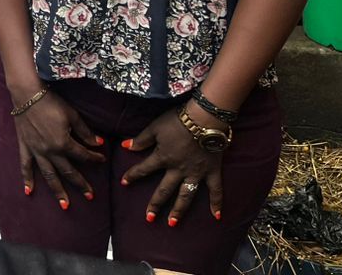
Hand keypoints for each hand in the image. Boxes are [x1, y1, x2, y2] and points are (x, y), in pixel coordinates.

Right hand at [12, 91, 105, 207]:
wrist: (27, 94)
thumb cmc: (51, 102)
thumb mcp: (72, 115)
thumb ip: (85, 131)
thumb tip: (98, 143)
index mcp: (63, 143)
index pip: (83, 155)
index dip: (94, 158)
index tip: (102, 160)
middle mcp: (50, 151)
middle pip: (68, 171)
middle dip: (81, 184)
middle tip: (91, 196)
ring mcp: (37, 151)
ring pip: (49, 175)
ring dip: (58, 191)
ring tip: (65, 205)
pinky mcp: (25, 147)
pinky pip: (26, 166)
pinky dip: (26, 179)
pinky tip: (29, 191)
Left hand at [121, 103, 224, 225]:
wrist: (204, 118)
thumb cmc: (178, 120)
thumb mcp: (155, 127)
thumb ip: (141, 139)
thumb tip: (125, 147)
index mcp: (163, 158)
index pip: (144, 169)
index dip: (132, 175)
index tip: (123, 183)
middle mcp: (178, 170)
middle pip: (164, 190)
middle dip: (155, 204)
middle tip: (149, 218)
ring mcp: (196, 173)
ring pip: (186, 195)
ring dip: (179, 210)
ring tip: (172, 223)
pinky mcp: (212, 171)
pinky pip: (216, 190)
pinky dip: (217, 203)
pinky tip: (216, 216)